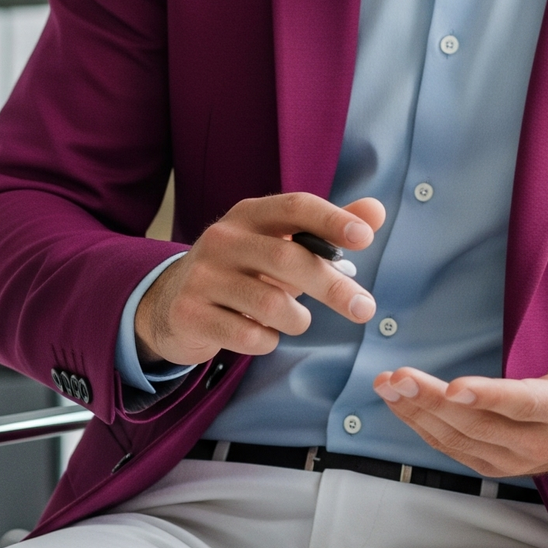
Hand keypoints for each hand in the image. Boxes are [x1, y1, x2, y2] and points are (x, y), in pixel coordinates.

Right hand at [135, 194, 384, 365]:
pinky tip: (263, 334)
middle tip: (365, 308)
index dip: (332, 219)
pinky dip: (267, 341)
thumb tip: (376, 212)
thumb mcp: (282, 244)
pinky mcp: (189, 314)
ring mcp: (202, 276)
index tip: (365, 238)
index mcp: (251, 214)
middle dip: (334, 287)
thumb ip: (329, 229)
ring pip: (271, 303)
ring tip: (297, 321)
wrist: (171, 303)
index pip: (296, 207)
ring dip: (298, 320)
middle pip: (289, 259)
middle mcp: (223, 239)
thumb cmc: (246, 270)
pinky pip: (247, 335)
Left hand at [373, 271, 547, 475]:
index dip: (489, 397)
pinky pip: (454, 450)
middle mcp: (539, 441)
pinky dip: (424, 428)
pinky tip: (401, 406)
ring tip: (389, 386)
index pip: (525, 404)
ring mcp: (515, 460)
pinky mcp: (496, 466)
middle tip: (399, 378)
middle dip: (433, 401)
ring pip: (459, 441)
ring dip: (418, 414)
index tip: (454, 386)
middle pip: (479, 425)